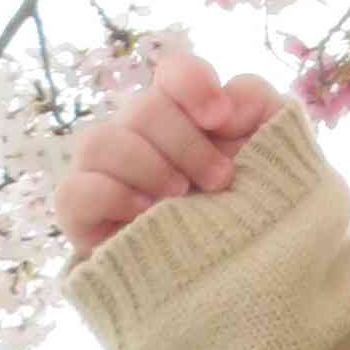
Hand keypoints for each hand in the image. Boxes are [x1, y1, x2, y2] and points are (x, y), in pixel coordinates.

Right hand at [53, 48, 284, 261]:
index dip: (192, 84)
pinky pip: (72, 193)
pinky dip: (109, 195)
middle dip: (186, 143)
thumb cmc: (260, 206)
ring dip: (146, 165)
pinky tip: (146, 213)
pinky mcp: (86, 220)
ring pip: (98, 141)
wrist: (252, 277)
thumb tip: (228, 100)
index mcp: (185, 115)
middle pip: (141, 107)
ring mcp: (108, 176)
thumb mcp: (278, 151)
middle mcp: (141, 137)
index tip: (221, 119)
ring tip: (182, 197)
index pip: (172, 72)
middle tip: (221, 180)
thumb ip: (261, 107)